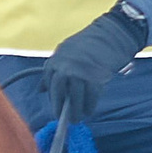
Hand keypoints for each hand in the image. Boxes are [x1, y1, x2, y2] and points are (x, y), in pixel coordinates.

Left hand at [42, 3, 148, 122]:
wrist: (111, 34)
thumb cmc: (90, 45)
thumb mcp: (67, 53)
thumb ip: (55, 70)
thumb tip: (40, 90)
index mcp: (57, 58)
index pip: (48, 82)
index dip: (52, 97)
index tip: (56, 107)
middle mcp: (65, 65)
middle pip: (59, 91)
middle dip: (60, 106)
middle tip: (64, 118)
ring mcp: (80, 72)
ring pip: (75, 96)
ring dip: (76, 110)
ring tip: (77, 118)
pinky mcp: (94, 77)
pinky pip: (90, 96)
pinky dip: (90, 106)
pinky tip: (89, 110)